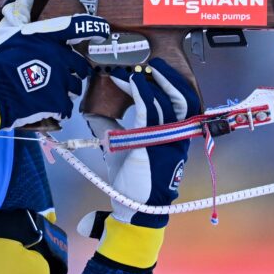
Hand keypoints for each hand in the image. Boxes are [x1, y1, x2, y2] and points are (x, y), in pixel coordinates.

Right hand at [0, 0, 110, 131]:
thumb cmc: (0, 57)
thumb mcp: (9, 27)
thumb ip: (22, 6)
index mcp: (51, 37)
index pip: (81, 28)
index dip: (95, 28)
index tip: (102, 32)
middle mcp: (62, 57)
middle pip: (80, 65)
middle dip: (73, 70)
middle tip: (59, 74)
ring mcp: (62, 80)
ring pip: (75, 86)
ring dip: (66, 88)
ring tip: (49, 90)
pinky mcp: (59, 101)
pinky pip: (67, 105)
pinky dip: (59, 106)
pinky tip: (48, 105)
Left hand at [86, 58, 200, 227]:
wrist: (136, 208)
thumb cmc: (132, 183)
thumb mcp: (122, 149)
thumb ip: (111, 129)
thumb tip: (91, 111)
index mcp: (175, 138)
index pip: (181, 105)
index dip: (168, 87)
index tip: (149, 75)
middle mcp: (176, 137)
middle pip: (181, 98)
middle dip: (169, 78)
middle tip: (152, 65)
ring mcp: (167, 140)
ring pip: (166, 101)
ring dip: (152, 81)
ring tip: (138, 70)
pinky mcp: (151, 143)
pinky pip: (150, 111)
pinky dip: (141, 93)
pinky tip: (131, 82)